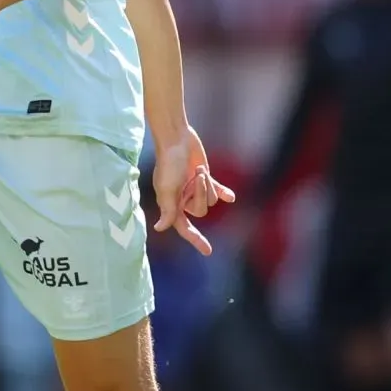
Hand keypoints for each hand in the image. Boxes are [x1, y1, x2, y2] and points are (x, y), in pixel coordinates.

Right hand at [151, 127, 236, 255]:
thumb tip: (160, 228)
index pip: (185, 227)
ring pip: (211, 200)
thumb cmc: (169, 163)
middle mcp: (184, 199)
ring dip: (207, 184)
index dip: (195, 239)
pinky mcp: (205, 178)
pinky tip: (231, 198)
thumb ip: (168, 209)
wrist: (177, 139)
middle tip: (197, 177)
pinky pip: (218, 191)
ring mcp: (195, 189)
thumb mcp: (167, 188)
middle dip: (202, 194)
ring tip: (199, 170)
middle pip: (201, 210)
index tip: (208, 251)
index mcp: (172, 204)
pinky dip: (224, 193)